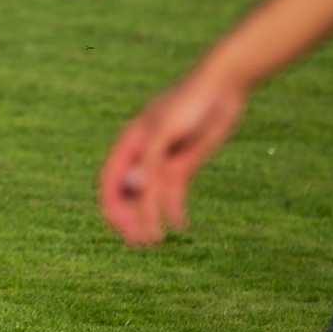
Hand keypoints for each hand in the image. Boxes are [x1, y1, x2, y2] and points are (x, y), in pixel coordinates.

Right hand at [98, 74, 246, 245]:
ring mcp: (163, 160)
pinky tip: (179, 223)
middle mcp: (143, 154)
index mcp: (130, 142)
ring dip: (150, 218)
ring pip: (150, 196)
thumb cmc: (187, 103)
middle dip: (130, 218)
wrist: (221, 88)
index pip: (111, 180)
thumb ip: (150, 159)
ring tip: (155, 240)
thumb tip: (136, 188)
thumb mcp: (165, 130)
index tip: (120, 228)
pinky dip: (173, 209)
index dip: (112, 205)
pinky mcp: (184, 163)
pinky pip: (173, 192)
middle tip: (139, 242)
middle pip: (128, 192)